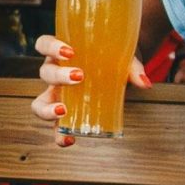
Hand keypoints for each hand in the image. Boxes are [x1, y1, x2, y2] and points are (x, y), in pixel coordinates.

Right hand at [32, 32, 141, 147]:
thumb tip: (144, 83)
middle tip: (79, 77)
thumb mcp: (123, 57)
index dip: (50, 47)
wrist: (119, 70)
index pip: (44, 44)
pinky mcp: (65, 114)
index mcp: (62, 53)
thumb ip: (133, 68)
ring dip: (47, 109)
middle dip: (59, 76)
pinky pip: (55, 127)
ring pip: (39, 102)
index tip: (69, 51)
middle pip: (45, 72)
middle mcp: (55, 73)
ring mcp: (57, 95)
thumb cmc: (114, 58)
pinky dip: (59, 136)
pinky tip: (70, 140)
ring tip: (63, 111)